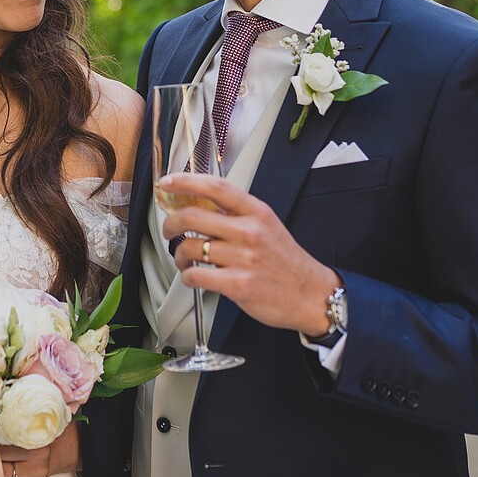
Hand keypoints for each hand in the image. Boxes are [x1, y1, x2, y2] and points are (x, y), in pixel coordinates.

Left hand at [160, 172, 339, 336]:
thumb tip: (198, 204)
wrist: (311, 294)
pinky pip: (196, 275)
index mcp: (256, 212)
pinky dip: (188, 276)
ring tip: (184, 258)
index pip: (215, 187)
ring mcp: (244, 258)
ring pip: (190, 247)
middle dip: (171, 223)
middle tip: (169, 230)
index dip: (185, 182)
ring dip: (179, 254)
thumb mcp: (267, 225)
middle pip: (193, 216)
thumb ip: (236, 214)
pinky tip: (194, 276)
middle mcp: (249, 232)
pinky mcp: (238, 285)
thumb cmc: (285, 261)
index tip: (167, 183)